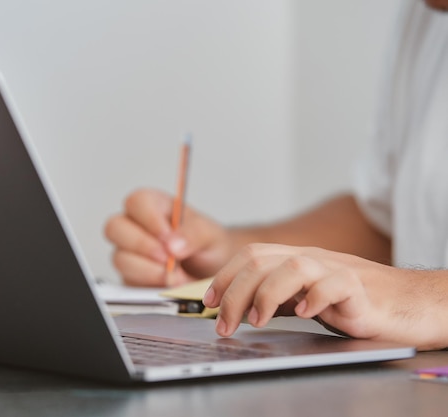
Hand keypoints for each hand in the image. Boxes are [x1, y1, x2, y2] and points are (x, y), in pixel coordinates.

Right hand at [104, 188, 234, 286]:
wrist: (213, 272)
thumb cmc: (206, 245)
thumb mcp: (208, 234)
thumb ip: (192, 234)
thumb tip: (173, 245)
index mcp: (153, 206)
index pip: (137, 202)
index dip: (148, 218)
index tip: (167, 236)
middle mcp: (136, 227)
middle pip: (115, 228)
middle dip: (142, 245)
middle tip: (168, 259)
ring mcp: (130, 253)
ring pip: (119, 258)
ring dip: (148, 270)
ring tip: (176, 276)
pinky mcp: (131, 278)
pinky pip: (128, 282)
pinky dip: (150, 286)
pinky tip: (171, 285)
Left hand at [202, 243, 447, 349]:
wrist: (405, 302)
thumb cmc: (351, 302)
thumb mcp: (304, 298)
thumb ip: (274, 298)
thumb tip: (236, 308)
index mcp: (294, 259)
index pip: (250, 255)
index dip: (225, 276)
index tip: (210, 302)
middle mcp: (310, 259)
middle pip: (261, 261)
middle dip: (235, 292)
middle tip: (225, 324)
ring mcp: (334, 270)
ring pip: (292, 266)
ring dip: (266, 295)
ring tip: (256, 322)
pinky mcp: (359, 288)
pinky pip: (334, 285)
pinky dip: (314, 298)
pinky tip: (304, 314)